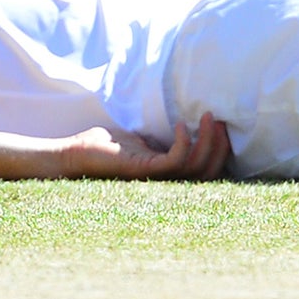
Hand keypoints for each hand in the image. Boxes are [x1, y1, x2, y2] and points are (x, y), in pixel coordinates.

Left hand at [64, 114, 231, 179]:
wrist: (76, 153)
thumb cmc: (105, 146)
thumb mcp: (141, 140)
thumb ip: (161, 139)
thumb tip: (183, 123)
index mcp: (166, 174)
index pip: (204, 172)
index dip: (219, 152)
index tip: (223, 126)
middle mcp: (163, 181)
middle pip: (206, 173)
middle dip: (220, 146)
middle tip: (223, 121)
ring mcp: (154, 177)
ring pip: (194, 167)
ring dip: (207, 141)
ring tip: (210, 117)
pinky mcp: (143, 169)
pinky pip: (175, 160)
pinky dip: (184, 142)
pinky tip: (182, 124)